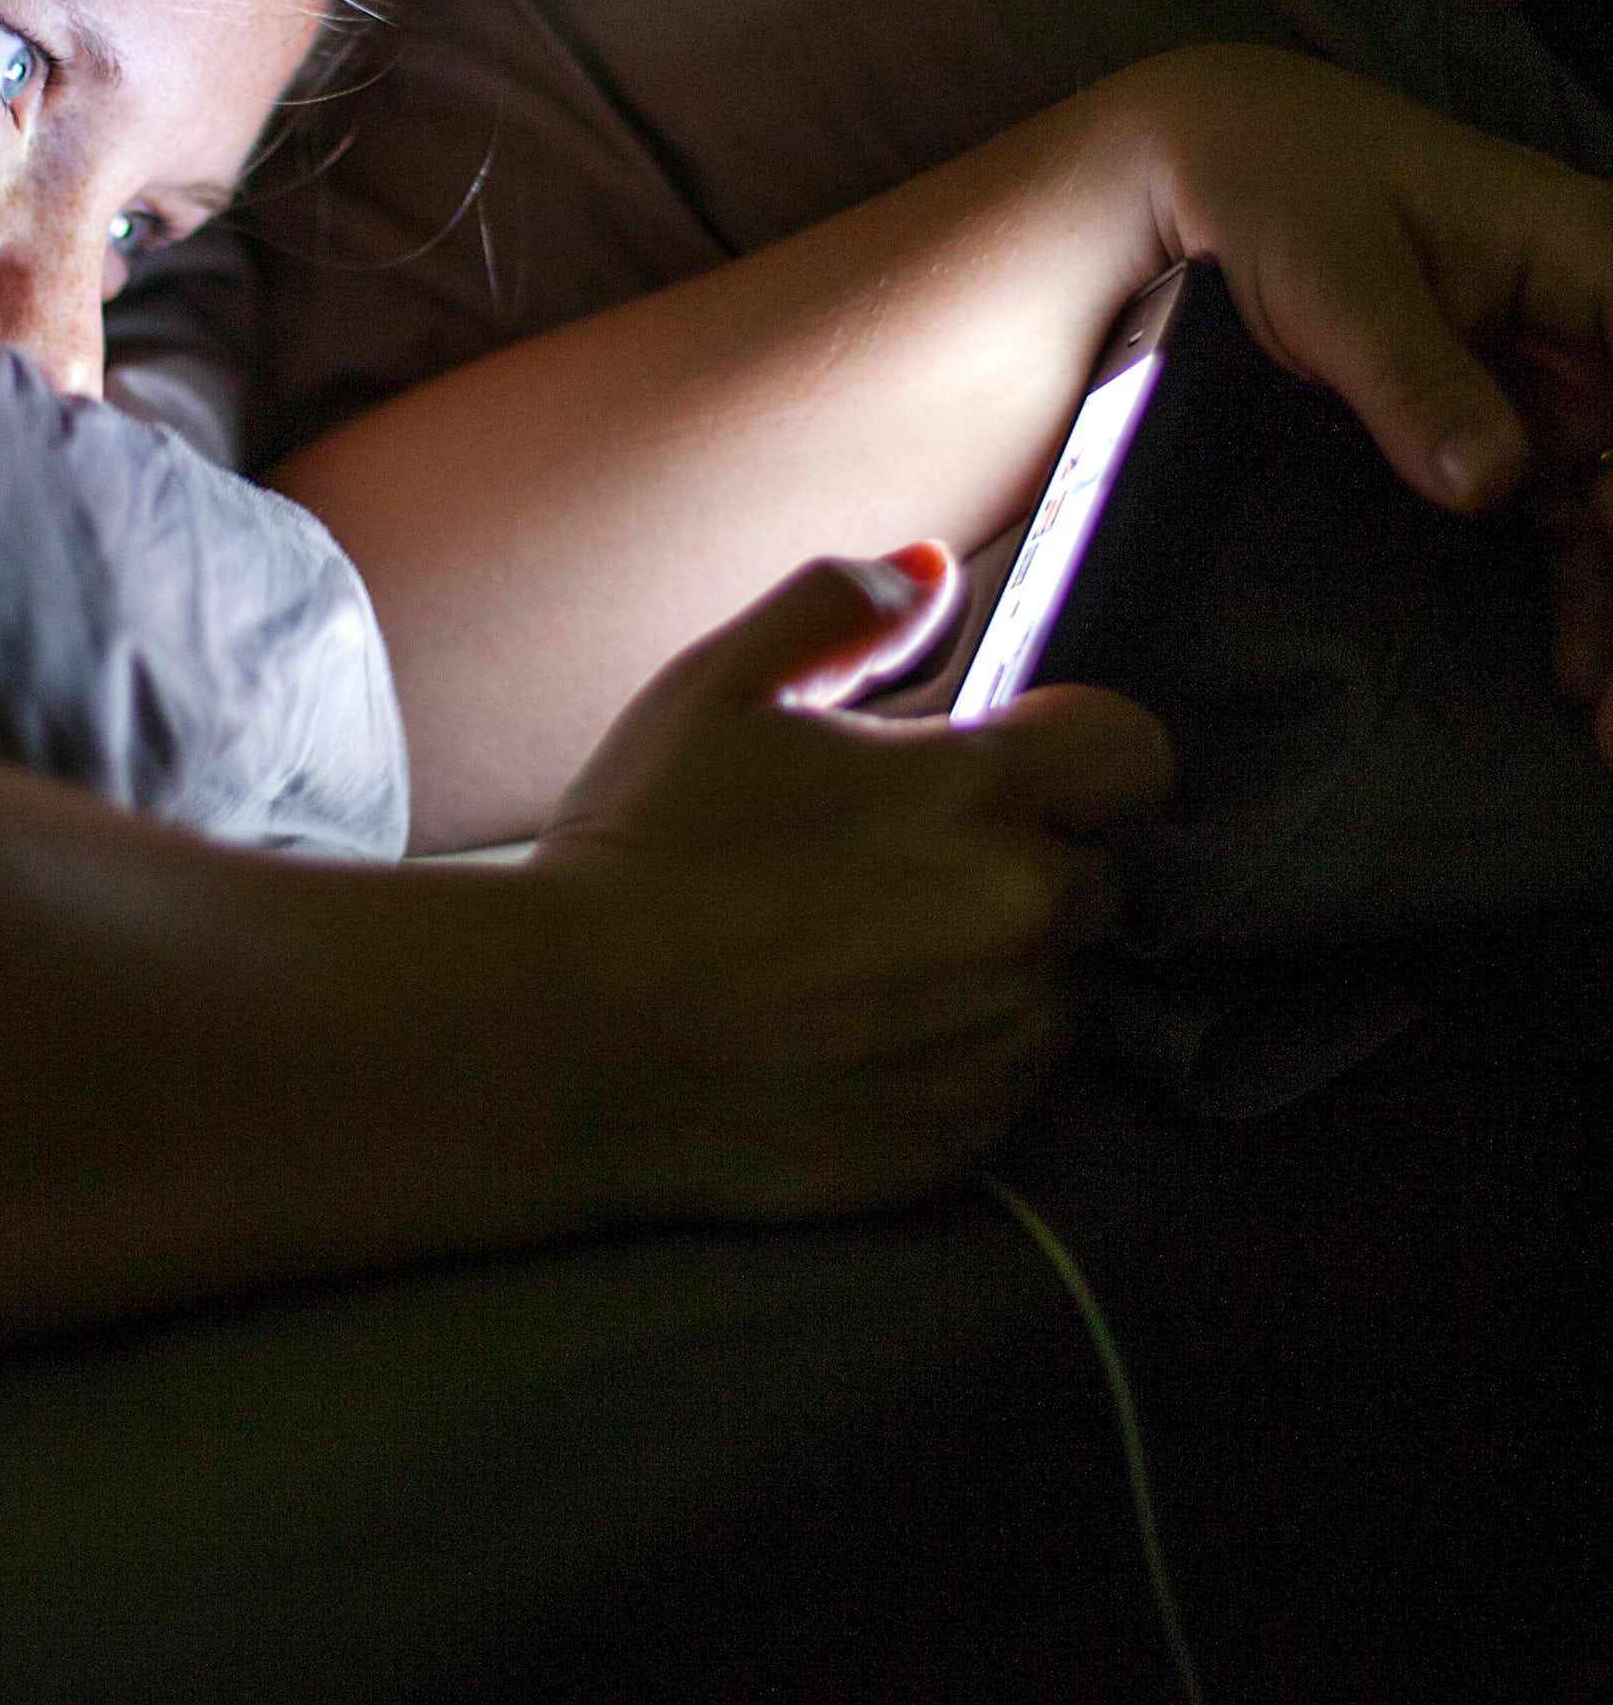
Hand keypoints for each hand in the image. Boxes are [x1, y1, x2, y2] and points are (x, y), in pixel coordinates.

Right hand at [533, 549, 1173, 1223]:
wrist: (571, 1039)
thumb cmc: (642, 848)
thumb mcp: (716, 688)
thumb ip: (838, 609)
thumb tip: (930, 567)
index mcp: (975, 795)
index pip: (1133, 752)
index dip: (1071, 748)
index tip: (995, 764)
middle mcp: (1020, 919)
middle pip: (1093, 871)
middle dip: (1019, 858)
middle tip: (886, 868)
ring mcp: (1002, 1040)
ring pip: (1050, 983)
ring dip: (990, 964)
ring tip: (854, 961)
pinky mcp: (969, 1137)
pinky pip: (1005, 1082)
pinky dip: (953, 1056)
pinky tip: (845, 1035)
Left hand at [1126, 44, 1612, 758]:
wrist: (1216, 171)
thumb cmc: (1279, 192)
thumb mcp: (1333, 276)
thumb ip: (1411, 374)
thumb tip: (1491, 482)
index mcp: (1596, 258)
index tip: (1606, 537)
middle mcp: (1605, 324)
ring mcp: (1572, 383)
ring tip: (1609, 730)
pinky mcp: (1525, 427)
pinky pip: (1583, 526)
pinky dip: (1590, 600)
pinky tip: (1580, 686)